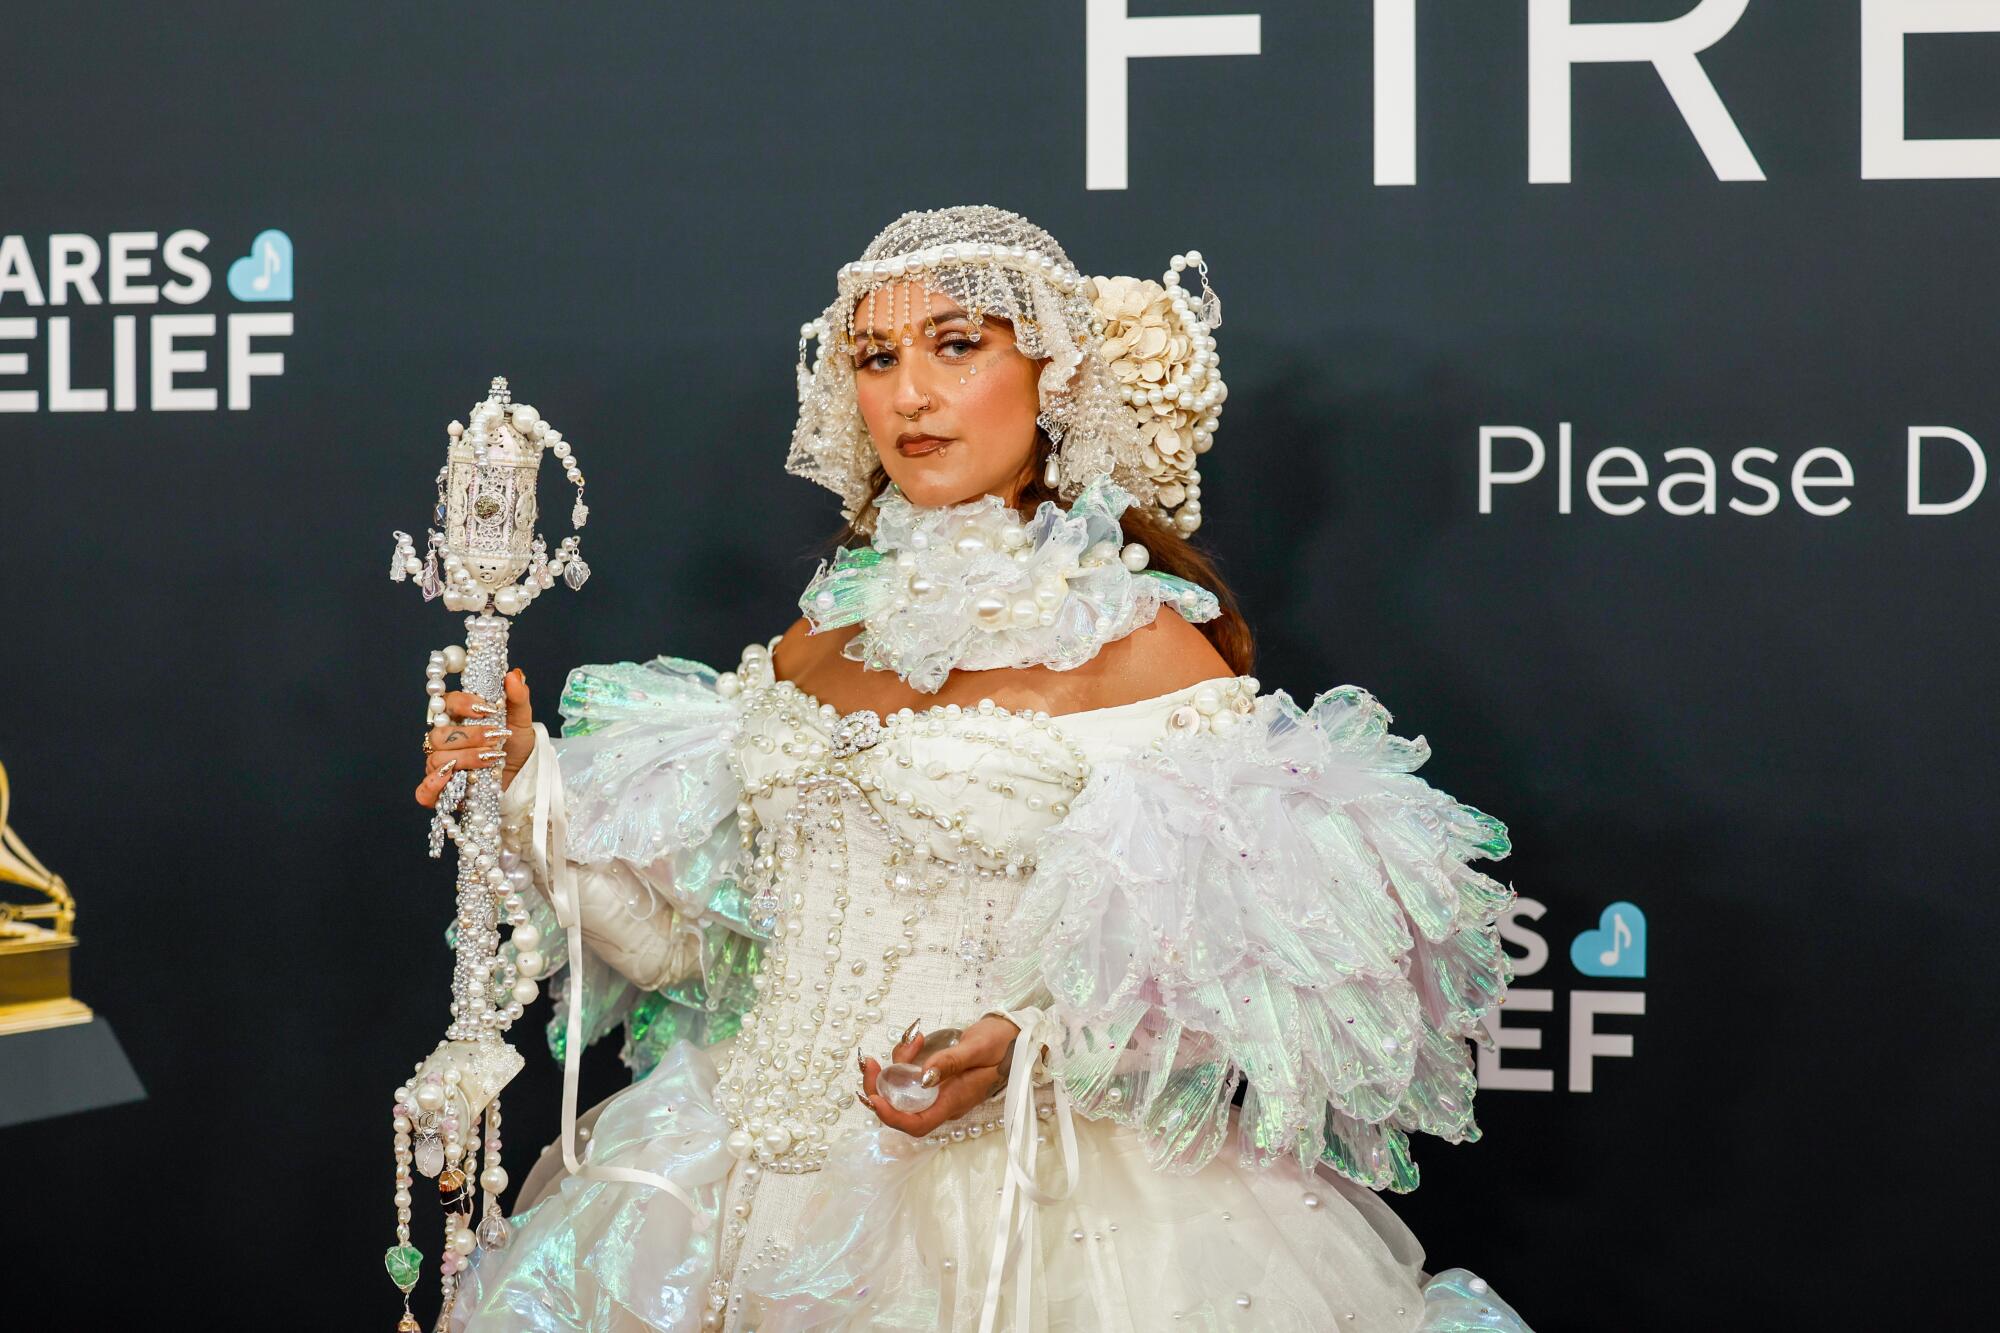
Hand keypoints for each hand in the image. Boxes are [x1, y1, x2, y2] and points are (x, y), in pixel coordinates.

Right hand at [415, 668, 534, 806]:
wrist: (523, 775)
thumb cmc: (515, 745)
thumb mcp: (521, 721)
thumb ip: (517, 698)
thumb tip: (514, 675)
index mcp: (458, 718)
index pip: (447, 702)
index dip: (464, 703)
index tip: (488, 709)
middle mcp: (445, 740)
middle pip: (439, 733)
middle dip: (469, 736)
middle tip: (495, 738)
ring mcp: (441, 765)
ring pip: (436, 759)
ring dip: (465, 758)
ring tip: (491, 759)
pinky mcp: (442, 791)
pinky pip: (423, 791)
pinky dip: (432, 786)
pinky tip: (450, 779)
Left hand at [858, 1014, 1021, 1137]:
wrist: (1018, 1037)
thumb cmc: (1002, 1044)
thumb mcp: (977, 1048)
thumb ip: (950, 1063)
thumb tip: (922, 1078)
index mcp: (955, 1101)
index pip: (917, 1124)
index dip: (891, 1117)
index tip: (873, 1097)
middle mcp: (944, 1102)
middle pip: (903, 1110)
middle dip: (880, 1089)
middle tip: (869, 1062)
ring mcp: (941, 1092)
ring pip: (905, 1090)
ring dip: (896, 1067)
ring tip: (912, 1040)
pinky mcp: (939, 1080)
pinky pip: (914, 1077)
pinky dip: (907, 1060)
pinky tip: (917, 1041)